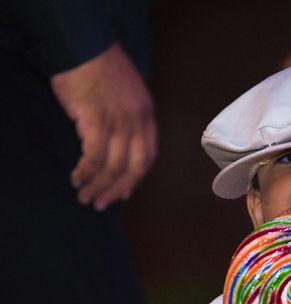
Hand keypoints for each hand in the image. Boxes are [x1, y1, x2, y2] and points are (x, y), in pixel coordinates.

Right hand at [50, 43, 156, 210]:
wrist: (83, 46)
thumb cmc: (101, 69)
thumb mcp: (128, 94)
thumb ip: (129, 119)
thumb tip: (118, 147)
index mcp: (147, 116)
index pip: (148, 156)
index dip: (136, 178)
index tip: (125, 192)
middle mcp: (138, 121)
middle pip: (134, 167)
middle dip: (118, 189)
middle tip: (102, 204)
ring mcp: (119, 121)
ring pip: (113, 165)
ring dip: (98, 185)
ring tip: (85, 196)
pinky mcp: (96, 119)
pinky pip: (94, 155)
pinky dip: (86, 171)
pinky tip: (76, 177)